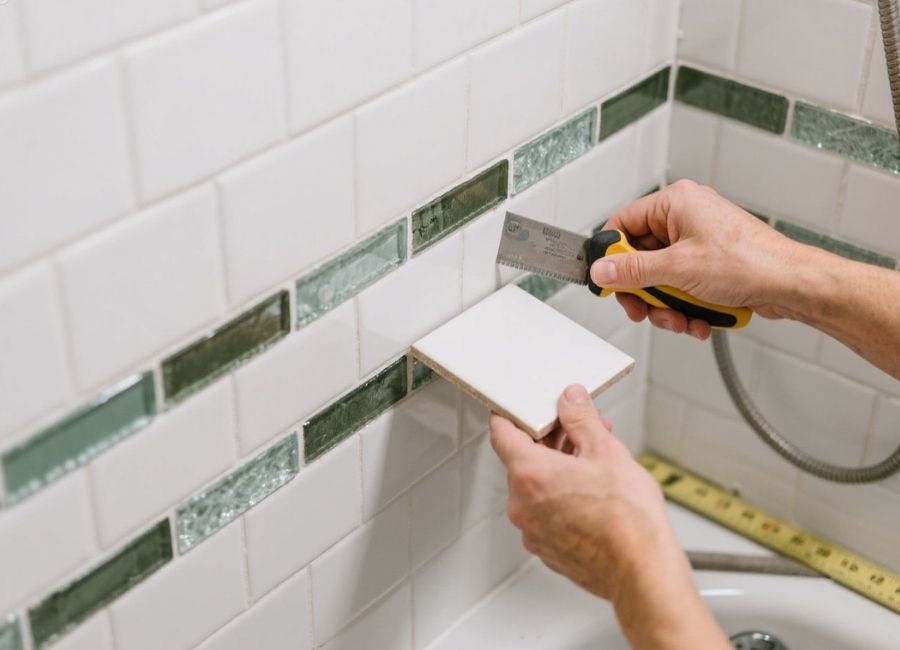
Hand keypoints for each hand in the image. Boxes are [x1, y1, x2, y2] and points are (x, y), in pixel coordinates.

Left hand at [490, 384, 730, 648]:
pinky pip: (545, 515)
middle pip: (522, 461)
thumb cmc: (628, 520)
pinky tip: (591, 494)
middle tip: (579, 433)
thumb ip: (581, 419)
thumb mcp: (606, 451)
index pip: (502, 433)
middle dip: (550, 443)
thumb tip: (570, 401)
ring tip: (595, 463)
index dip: (513, 416)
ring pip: (536, 489)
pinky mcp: (548, 550)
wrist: (643, 571)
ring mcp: (533, 531)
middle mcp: (522, 505)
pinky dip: (561, 500)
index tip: (524, 410)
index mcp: (529, 474)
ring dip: (558, 471)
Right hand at [592, 180, 807, 338]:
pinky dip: (685, 306)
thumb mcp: (678, 268)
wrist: (792, 284)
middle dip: (644, 290)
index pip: (623, 223)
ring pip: (660, 277)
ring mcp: (698, 242)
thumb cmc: (750, 262)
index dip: (612, 255)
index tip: (608, 281)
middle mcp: (686, 217)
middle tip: (643, 309)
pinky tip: (698, 319)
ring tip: (681, 318)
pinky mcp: (709, 264)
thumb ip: (633, 271)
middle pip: (640, 256)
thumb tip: (602, 270)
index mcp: (676, 202)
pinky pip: (681, 286)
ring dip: (666, 305)